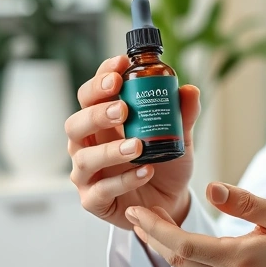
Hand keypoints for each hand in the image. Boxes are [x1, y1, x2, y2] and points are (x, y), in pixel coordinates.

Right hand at [66, 55, 200, 229]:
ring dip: (110, 150)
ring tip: (137, 146)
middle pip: (76, 123)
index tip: (120, 65)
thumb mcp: (179, 136)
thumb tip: (189, 90)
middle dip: (97, 113)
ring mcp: (87, 174)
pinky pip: (101, 190)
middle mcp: (88, 145)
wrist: (171, 200)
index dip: (101, 77)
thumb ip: (182, 114)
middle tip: (122, 108)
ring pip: (84, 158)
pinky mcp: (94, 201)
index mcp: (102, 122)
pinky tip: (146, 171)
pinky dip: (124, 180)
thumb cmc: (165, 162)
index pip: (91, 94)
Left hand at [125, 183, 265, 266]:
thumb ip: (244, 201)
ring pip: (184, 266)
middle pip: (176, 258)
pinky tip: (174, 236)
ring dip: (163, 244)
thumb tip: (212, 187)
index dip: (156, 228)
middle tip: (135, 210)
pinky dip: (179, 251)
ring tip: (149, 219)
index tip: (137, 210)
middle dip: (151, 234)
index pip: (184, 245)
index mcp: (239, 257)